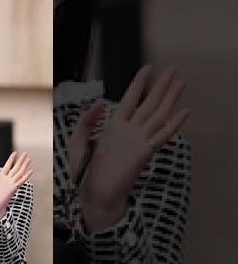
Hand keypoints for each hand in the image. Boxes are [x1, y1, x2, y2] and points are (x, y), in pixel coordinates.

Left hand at [0, 152, 32, 222]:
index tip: (14, 153)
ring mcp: (11, 184)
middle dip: (20, 160)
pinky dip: (26, 176)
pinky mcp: (13, 188)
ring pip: (19, 172)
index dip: (11, 159)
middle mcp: (7, 180)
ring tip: (28, 159)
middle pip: (15, 167)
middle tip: (25, 154)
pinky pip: (21, 181)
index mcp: (0, 178)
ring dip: (24, 166)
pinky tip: (30, 171)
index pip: (7, 166)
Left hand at [71, 65, 189, 231]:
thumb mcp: (78, 141)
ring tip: (181, 83)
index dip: (138, 84)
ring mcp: (138, 141)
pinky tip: (185, 112)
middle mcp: (129, 132)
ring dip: (171, 99)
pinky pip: (162, 135)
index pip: (130, 100)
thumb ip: (86, 121)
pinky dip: (174, 124)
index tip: (148, 69)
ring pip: (159, 115)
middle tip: (174, 69)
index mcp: (113, 128)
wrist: (93, 195)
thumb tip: (101, 103)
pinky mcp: (144, 153)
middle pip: (149, 104)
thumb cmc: (85, 173)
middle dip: (161, 86)